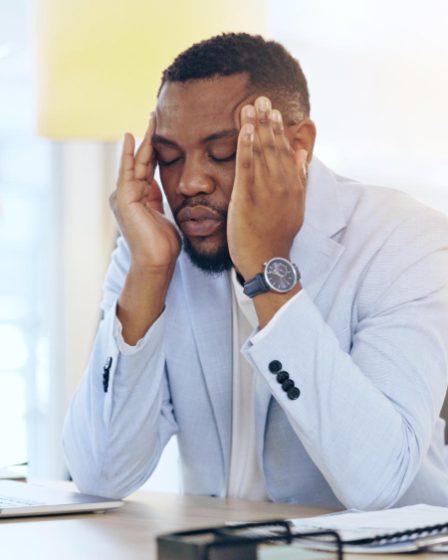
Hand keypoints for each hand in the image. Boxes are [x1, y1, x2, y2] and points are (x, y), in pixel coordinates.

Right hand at [110, 113, 181, 270]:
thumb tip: (155, 184)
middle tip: (155, 115)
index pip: (147, 167)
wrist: (157, 262)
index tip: (162, 132)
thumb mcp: (163, 215)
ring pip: (135, 162)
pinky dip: (129, 154)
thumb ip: (156, 199)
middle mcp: (127, 195)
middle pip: (140, 161)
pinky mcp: (124, 199)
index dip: (154, 149)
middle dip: (148, 138)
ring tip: (150, 119)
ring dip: (143, 140)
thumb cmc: (163, 244)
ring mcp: (123, 196)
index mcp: (138, 198)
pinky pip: (127, 171)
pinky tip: (131, 137)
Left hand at [227, 96, 307, 279]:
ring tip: (251, 105)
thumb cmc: (277, 235)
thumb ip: (298, 179)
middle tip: (260, 97)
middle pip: (274, 146)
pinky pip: (247, 166)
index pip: (285, 151)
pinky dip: (246, 146)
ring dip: (256, 126)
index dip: (278, 129)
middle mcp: (282, 183)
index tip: (273, 110)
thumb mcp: (295, 206)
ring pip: (262, 152)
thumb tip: (301, 155)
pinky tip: (245, 129)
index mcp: (293, 185)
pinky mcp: (248, 197)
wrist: (267, 260)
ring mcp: (266, 190)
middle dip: (267, 120)